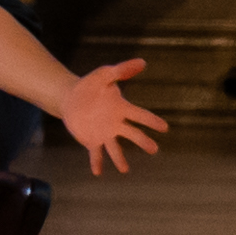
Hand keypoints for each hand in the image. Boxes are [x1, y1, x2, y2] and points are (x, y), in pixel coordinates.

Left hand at [56, 57, 163, 171]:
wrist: (71, 97)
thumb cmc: (91, 85)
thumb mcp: (105, 74)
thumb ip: (122, 70)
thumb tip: (143, 62)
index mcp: (122, 109)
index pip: (140, 116)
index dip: (152, 121)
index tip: (164, 128)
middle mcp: (117, 124)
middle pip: (133, 134)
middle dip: (142, 141)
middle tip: (153, 149)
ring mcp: (105, 134)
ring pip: (115, 148)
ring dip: (120, 159)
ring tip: (125, 170)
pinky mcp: (92, 141)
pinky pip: (96, 153)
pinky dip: (97, 162)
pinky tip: (98, 172)